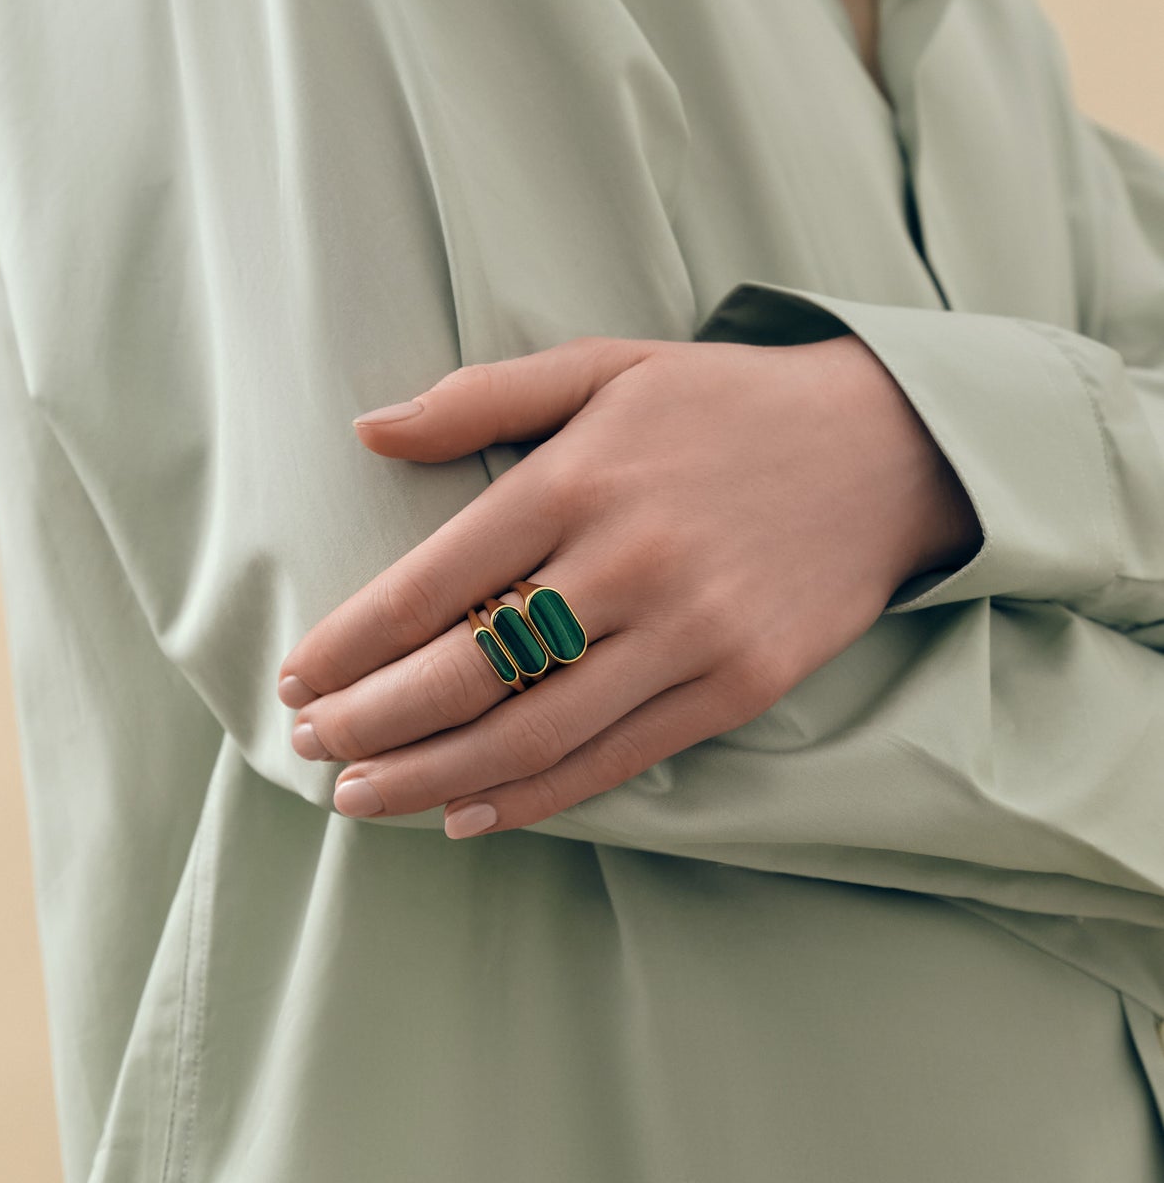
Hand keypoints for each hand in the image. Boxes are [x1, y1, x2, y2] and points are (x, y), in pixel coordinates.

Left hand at [276, 334, 981, 838]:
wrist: (887, 448)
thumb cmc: (723, 403)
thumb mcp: (604, 367)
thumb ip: (479, 400)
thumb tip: (366, 432)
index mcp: (580, 478)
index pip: (432, 583)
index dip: (351, 643)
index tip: (296, 676)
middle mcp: (629, 561)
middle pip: (469, 671)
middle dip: (372, 723)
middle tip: (309, 748)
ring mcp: (690, 633)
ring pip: (534, 732)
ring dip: (432, 778)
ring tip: (361, 797)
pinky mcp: (739, 686)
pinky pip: (618, 759)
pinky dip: (535, 798)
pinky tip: (468, 815)